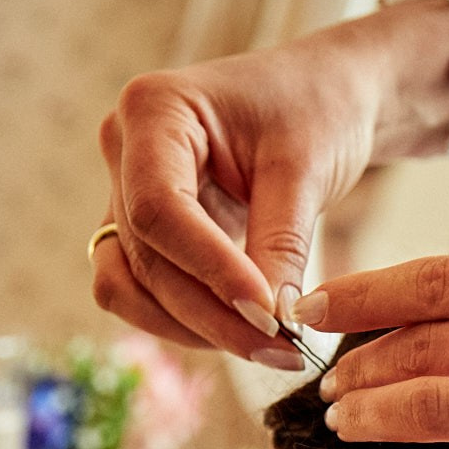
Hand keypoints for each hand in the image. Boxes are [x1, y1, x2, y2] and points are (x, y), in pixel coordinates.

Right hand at [89, 0, 448, 365]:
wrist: (325, 97)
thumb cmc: (317, 110)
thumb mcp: (307, 169)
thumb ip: (281, 241)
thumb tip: (270, 320)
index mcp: (153, 109)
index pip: (158, 208)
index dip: (209, 269)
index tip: (268, 313)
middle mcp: (123, 148)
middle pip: (146, 256)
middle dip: (213, 314)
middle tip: (285, 352)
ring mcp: (125, 190)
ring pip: (130, 285)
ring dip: (194, 328)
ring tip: (271, 349)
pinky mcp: (143, 230)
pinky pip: (143, 290)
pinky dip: (187, 321)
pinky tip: (246, 334)